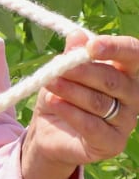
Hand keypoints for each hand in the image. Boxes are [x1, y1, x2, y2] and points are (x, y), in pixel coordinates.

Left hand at [22, 32, 138, 178]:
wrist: (49, 133)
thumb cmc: (63, 95)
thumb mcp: (63, 71)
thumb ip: (73, 54)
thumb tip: (77, 35)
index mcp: (128, 72)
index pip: (133, 54)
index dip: (115, 48)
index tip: (90, 46)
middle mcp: (134, 95)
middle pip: (112, 80)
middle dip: (82, 72)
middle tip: (57, 67)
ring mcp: (126, 121)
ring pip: (99, 102)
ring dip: (71, 91)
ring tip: (49, 82)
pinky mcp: (113, 143)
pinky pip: (92, 126)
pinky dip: (70, 112)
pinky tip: (53, 102)